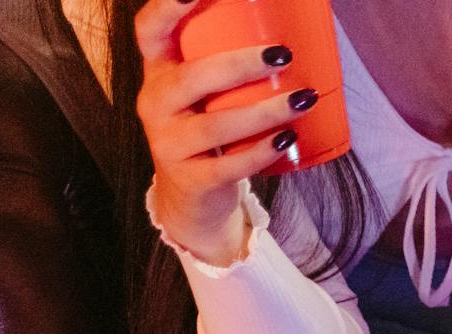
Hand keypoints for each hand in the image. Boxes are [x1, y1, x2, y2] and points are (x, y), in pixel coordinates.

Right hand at [133, 0, 315, 262]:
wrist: (192, 196)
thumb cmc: (209, 128)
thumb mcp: (207, 93)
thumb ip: (226, 62)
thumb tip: (287, 29)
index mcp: (158, 72)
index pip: (149, 31)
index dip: (167, 8)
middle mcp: (155, 103)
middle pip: (191, 78)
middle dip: (237, 64)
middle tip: (281, 54)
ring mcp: (169, 143)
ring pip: (214, 125)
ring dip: (262, 111)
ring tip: (302, 99)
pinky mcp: (190, 179)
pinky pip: (228, 165)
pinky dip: (261, 151)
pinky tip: (287, 139)